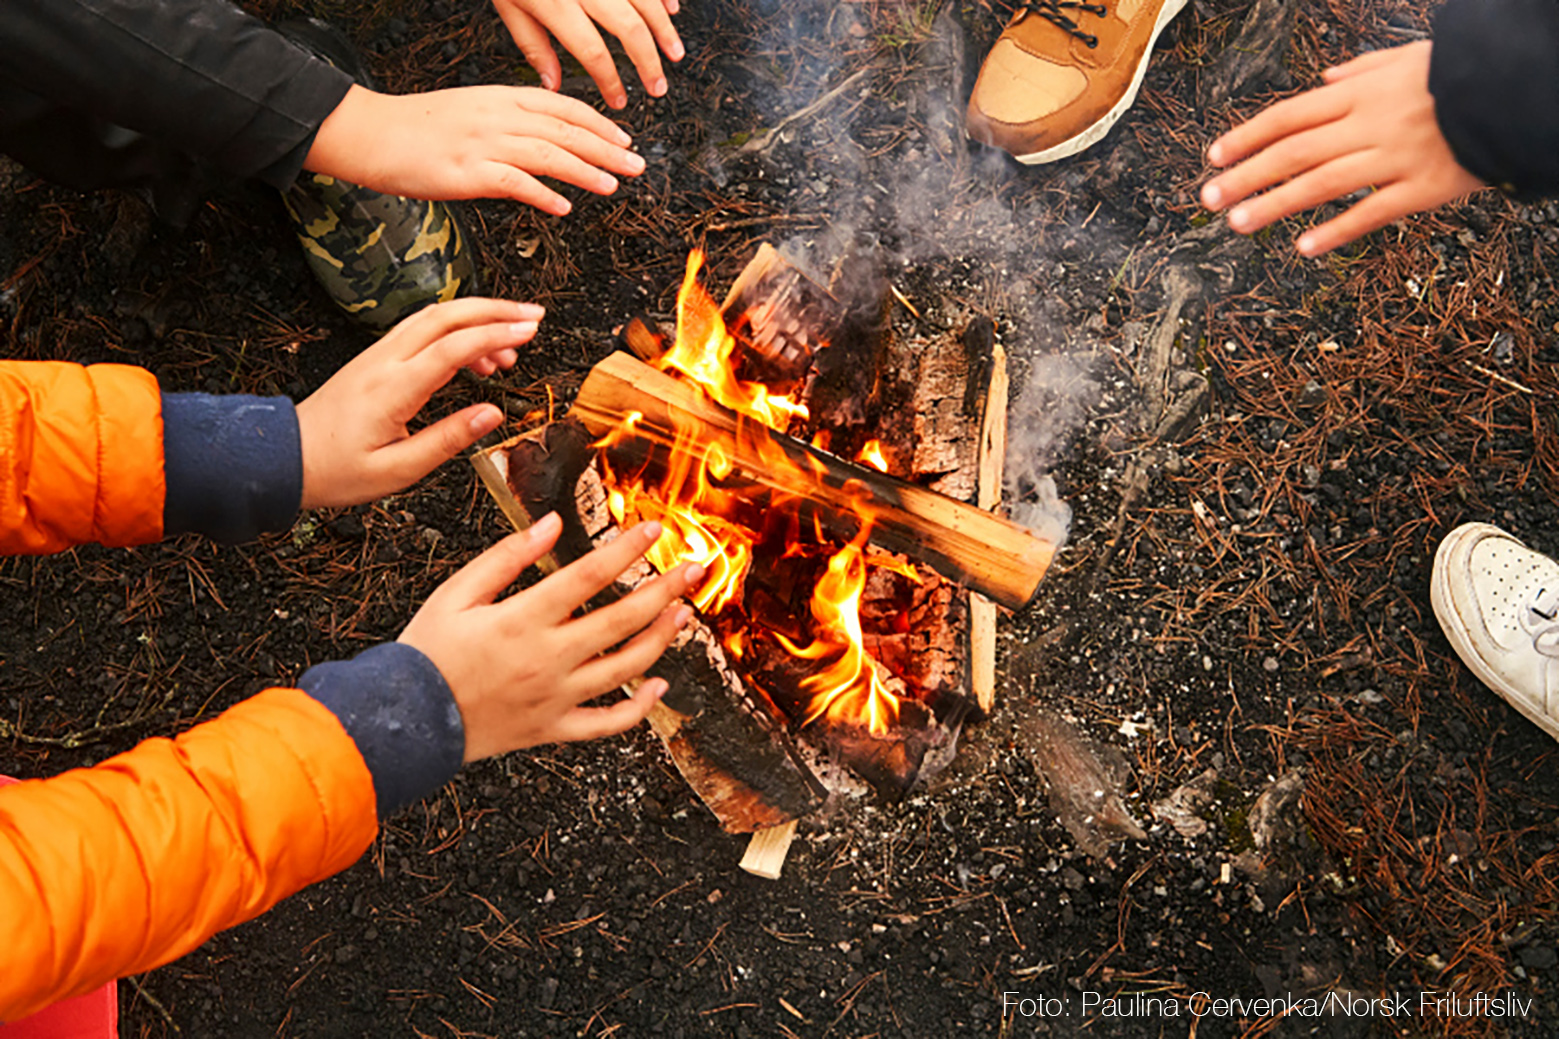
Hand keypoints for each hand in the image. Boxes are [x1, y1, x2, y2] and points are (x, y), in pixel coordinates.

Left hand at [296, 298, 540, 508]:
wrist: (283, 458)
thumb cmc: (335, 470)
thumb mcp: (398, 470)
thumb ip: (448, 439)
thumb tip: (492, 415)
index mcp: (392, 388)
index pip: (454, 347)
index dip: (496, 336)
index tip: (530, 333)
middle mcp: (384, 361)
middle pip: (447, 315)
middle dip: (496, 310)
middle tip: (533, 317)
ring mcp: (378, 355)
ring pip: (434, 317)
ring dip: (477, 317)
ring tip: (513, 341)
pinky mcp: (375, 358)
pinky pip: (421, 330)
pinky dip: (456, 329)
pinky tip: (475, 352)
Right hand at [306, 85, 644, 215]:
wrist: (369, 132)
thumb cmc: (416, 129)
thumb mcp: (470, 113)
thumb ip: (507, 124)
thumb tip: (541, 141)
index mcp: (500, 97)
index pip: (563, 106)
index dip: (599, 123)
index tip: (625, 138)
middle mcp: (497, 116)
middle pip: (565, 129)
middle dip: (607, 148)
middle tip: (637, 165)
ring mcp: (483, 143)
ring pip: (548, 153)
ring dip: (586, 171)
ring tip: (612, 185)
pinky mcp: (466, 172)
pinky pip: (515, 182)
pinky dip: (544, 195)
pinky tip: (564, 207)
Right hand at [399, 514, 702, 759]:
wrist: (403, 720)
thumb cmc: (426, 652)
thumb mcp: (455, 593)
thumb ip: (507, 557)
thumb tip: (550, 524)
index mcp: (522, 620)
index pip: (589, 575)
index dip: (628, 549)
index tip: (655, 530)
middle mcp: (547, 660)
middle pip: (622, 619)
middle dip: (665, 590)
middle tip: (695, 569)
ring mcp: (555, 698)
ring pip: (626, 668)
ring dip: (662, 639)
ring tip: (683, 614)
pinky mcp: (553, 729)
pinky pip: (607, 724)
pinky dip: (639, 708)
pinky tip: (659, 686)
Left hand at [491, 0, 684, 109]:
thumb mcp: (509, 6)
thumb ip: (533, 46)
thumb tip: (553, 85)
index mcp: (556, 3)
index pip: (592, 52)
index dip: (610, 81)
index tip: (618, 100)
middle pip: (629, 28)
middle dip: (649, 62)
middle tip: (657, 87)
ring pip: (645, 1)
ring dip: (664, 30)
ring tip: (675, 54)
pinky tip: (671, 9)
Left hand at [1200, 41, 1485, 256]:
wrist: (1517, 88)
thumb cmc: (1458, 74)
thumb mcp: (1407, 58)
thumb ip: (1361, 71)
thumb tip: (1324, 79)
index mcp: (1361, 94)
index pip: (1289, 116)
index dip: (1247, 137)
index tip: (1214, 156)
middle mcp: (1370, 125)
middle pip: (1294, 152)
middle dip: (1246, 175)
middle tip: (1209, 199)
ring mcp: (1395, 158)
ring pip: (1323, 184)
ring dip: (1276, 204)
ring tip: (1239, 223)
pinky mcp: (1423, 187)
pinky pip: (1373, 212)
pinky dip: (1338, 231)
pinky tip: (1306, 248)